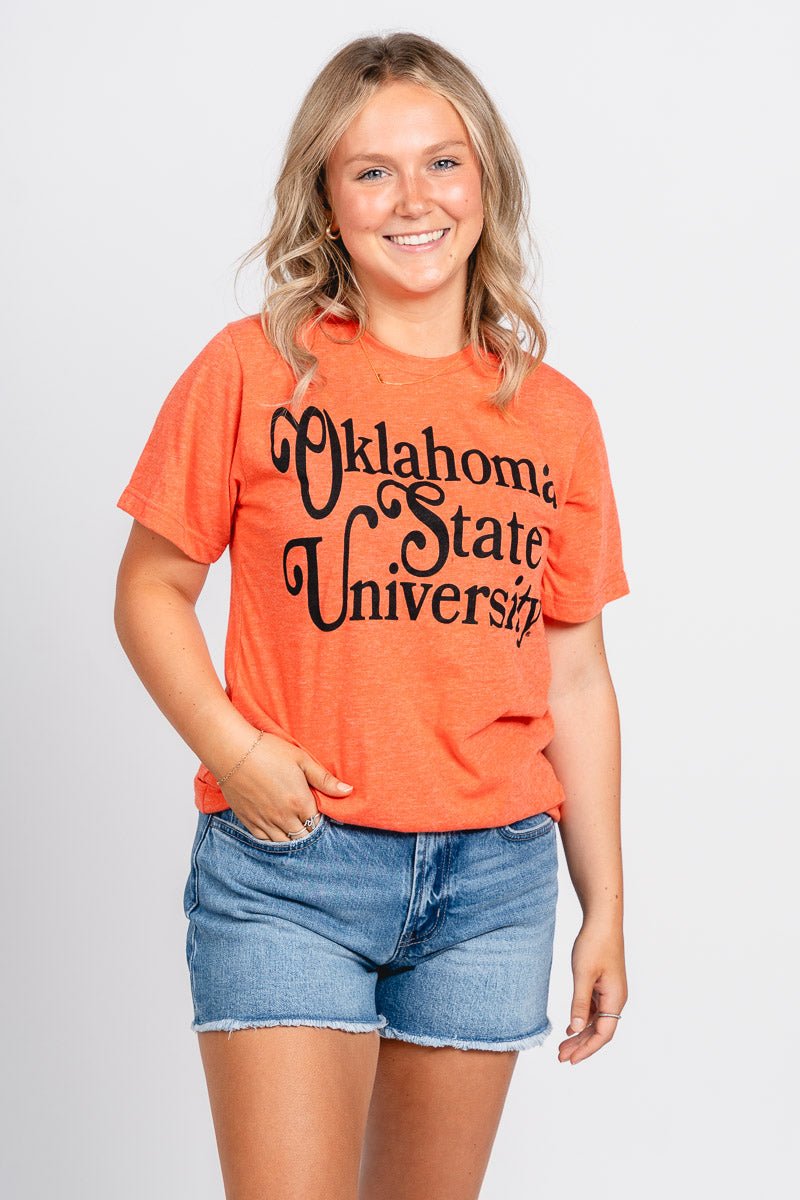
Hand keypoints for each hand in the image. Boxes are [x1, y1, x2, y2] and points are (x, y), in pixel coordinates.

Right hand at [219, 731, 352, 842]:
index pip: (317, 823)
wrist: (232, 752)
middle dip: (308, 831)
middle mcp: (283, 817)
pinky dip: (274, 840)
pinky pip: (265, 841)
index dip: (319, 820)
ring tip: (295, 828)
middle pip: (303, 837)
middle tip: (307, 821)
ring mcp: (265, 821)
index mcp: (300, 802)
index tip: (318, 812)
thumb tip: (348, 791)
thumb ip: (325, 779)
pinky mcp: (249, 821)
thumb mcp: (302, 760)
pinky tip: (277, 832)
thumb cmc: (268, 751)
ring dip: (292, 838)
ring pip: (285, 843)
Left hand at [558, 918, 627, 1064]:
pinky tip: (570, 1028)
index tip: (570, 1060)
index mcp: (615, 998)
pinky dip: (582, 1020)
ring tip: (562, 1047)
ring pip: (596, 1021)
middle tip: (561, 1058)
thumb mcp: (583, 974)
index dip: (587, 1049)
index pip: (603, 1034)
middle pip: (599, 1031)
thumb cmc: (594, 944)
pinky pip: (594, 1009)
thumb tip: (576, 1029)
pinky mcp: (603, 984)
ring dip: (580, 1034)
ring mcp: (610, 992)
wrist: (602, 921)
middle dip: (581, 1046)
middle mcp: (616, 998)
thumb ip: (579, 1003)